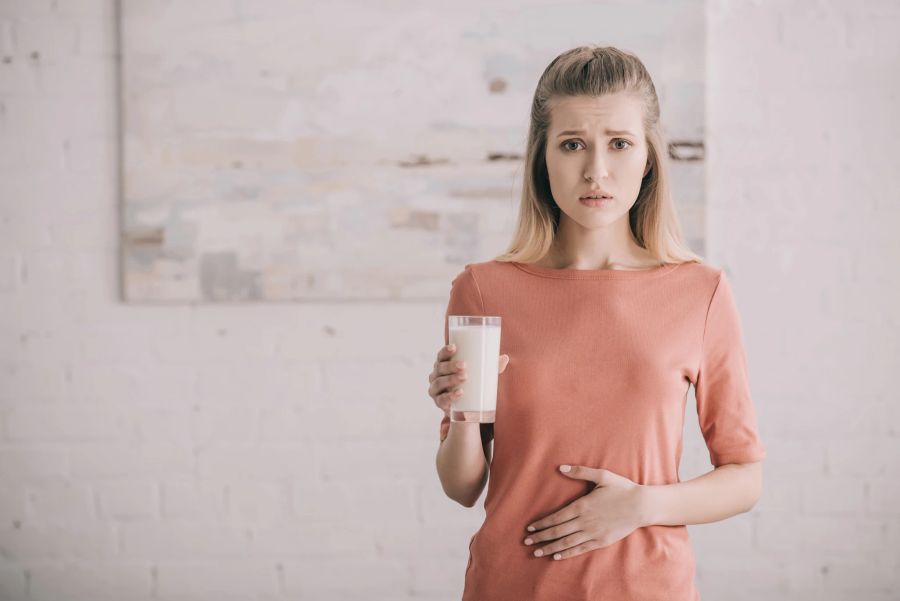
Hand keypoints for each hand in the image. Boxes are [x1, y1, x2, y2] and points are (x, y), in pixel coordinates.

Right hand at [428, 345, 508, 414]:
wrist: (464, 409)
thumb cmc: (470, 385)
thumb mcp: (479, 374)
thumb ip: (490, 367)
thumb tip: (505, 358)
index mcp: (442, 365)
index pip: (441, 356)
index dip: (445, 351)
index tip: (455, 347)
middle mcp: (435, 376)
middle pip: (440, 368)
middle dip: (451, 366)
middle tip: (465, 365)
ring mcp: (436, 390)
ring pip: (439, 383)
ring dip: (451, 379)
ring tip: (464, 377)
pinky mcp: (439, 403)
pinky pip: (442, 400)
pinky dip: (450, 396)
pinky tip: (460, 393)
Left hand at [522, 465, 646, 560]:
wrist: (642, 506)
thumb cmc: (622, 488)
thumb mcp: (602, 476)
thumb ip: (580, 471)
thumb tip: (561, 467)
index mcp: (582, 505)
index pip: (556, 517)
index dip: (542, 523)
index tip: (530, 527)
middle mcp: (585, 521)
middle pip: (558, 531)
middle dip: (541, 537)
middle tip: (527, 541)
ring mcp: (593, 533)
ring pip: (567, 542)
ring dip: (550, 547)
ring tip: (536, 551)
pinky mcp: (601, 541)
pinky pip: (580, 549)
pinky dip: (567, 553)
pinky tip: (556, 556)